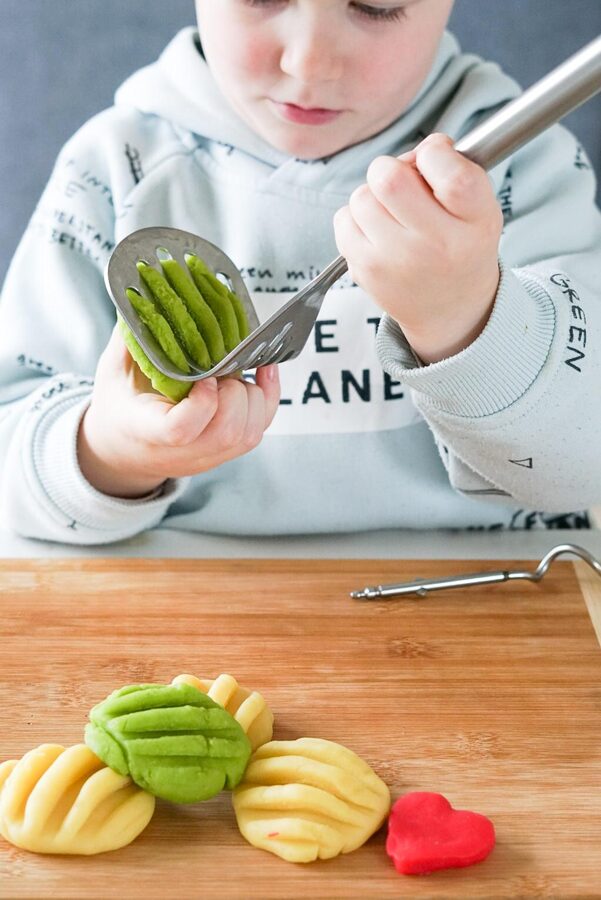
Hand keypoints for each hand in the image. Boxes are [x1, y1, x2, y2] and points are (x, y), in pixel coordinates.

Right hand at [77, 326, 280, 497]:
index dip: (202, 404)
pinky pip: (258, 430)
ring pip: (248, 435)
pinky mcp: (226, 452)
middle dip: (235, 393)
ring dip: (254, 396)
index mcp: (146, 430)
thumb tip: (146, 295)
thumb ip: (132, 336)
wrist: (124, 449)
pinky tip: (263, 370)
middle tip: (223, 369)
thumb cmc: (120, 406)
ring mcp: (207, 455)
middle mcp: (181, 451)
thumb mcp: (113, 369)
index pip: (180, 430)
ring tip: (238, 371)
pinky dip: (268, 397)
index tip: (205, 377)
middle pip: (226, 432)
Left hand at [333, 133, 502, 362]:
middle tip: (405, 186)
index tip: (434, 161)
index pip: (444, 167)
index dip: (433, 153)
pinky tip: (377, 232)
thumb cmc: (462, 247)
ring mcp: (396, 261)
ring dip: (372, 196)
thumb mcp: (480, 207)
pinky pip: (343, 220)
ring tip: (392, 215)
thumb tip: (423, 147)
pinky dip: (355, 218)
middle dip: (391, 170)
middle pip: (387, 178)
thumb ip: (457, 168)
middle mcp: (435, 244)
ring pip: (361, 197)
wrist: (451, 309)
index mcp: (473, 220)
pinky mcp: (367, 271)